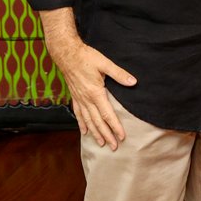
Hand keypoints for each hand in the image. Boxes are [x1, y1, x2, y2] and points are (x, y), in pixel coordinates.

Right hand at [40, 9, 136, 149]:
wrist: (66, 54)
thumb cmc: (86, 57)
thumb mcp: (105, 63)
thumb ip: (119, 74)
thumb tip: (133, 82)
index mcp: (95, 93)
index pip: (107, 114)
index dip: (115, 126)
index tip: (121, 136)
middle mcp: (86, 99)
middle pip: (98, 121)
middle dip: (107, 135)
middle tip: (114, 147)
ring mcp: (79, 99)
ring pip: (88, 120)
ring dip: (95, 133)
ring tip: (102, 143)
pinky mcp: (75, 96)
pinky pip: (78, 114)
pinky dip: (82, 124)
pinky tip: (84, 131)